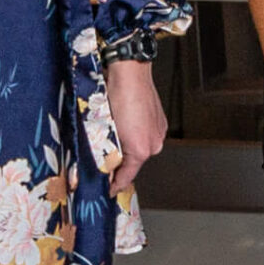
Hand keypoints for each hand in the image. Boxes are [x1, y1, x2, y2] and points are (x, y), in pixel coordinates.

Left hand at [106, 58, 166, 191]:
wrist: (129, 73)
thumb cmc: (115, 97)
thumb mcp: (103, 130)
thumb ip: (105, 154)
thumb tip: (104, 166)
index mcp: (141, 150)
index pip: (126, 177)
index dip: (114, 185)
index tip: (108, 190)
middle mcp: (154, 143)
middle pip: (134, 162)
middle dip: (120, 162)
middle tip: (104, 159)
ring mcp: (159, 132)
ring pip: (140, 148)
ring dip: (128, 146)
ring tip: (114, 135)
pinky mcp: (160, 121)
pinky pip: (146, 135)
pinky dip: (136, 134)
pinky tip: (125, 123)